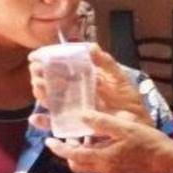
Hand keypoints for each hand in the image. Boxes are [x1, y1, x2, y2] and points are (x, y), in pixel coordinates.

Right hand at [29, 45, 151, 130]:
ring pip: (49, 99)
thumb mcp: (119, 79)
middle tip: (37, 72)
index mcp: (83, 77)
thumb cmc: (128, 100)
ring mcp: (72, 108)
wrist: (136, 126)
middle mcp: (73, 91)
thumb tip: (90, 46)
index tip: (36, 57)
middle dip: (40, 75)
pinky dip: (43, 122)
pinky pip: (54, 123)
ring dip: (40, 93)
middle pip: (50, 81)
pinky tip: (36, 118)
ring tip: (39, 88)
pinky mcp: (72, 124)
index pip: (59, 66)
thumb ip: (106, 63)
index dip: (46, 60)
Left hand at [44, 110, 172, 172]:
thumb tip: (81, 115)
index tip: (47, 140)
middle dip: (68, 153)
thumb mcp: (123, 127)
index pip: (72, 155)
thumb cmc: (147, 142)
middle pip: (77, 165)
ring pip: (89, 167)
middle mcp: (104, 170)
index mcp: (102, 158)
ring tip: (82, 138)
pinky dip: (94, 157)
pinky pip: (100, 167)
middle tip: (65, 138)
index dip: (58, 148)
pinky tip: (101, 145)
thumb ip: (101, 122)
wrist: (167, 160)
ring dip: (81, 155)